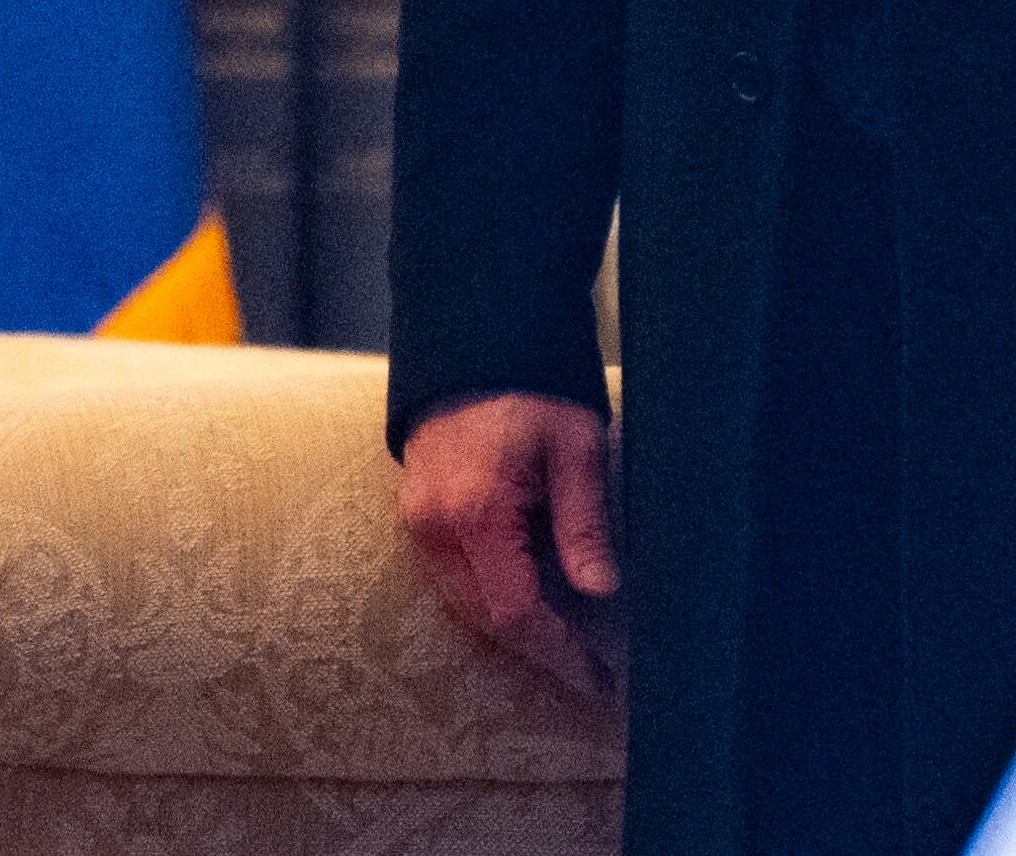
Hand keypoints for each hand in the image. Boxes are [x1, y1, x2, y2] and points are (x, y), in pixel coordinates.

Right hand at [399, 392, 621, 700]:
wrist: (473, 341)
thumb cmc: (530, 386)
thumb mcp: (575, 446)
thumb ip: (583, 521)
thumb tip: (600, 588)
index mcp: (476, 511)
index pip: (514, 611)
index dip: (557, 651)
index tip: (596, 674)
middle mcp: (436, 525)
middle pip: (484, 619)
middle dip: (538, 650)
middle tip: (589, 670)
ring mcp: (418, 521)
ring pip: (463, 605)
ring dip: (512, 629)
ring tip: (564, 646)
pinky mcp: (415, 514)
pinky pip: (450, 579)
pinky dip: (487, 600)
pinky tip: (524, 605)